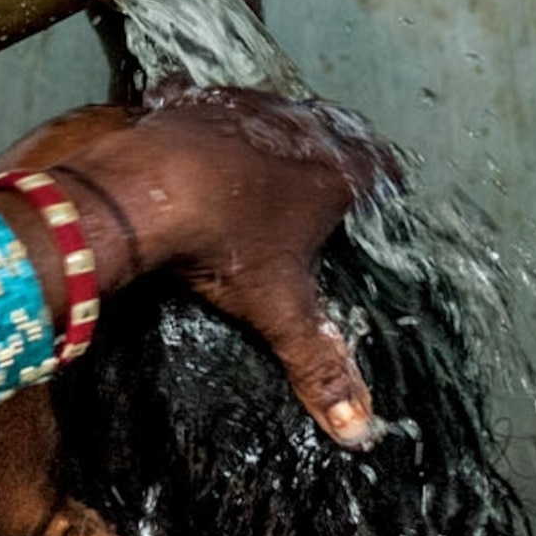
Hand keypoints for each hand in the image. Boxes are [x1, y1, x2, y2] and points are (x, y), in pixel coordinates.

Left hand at [34, 89, 391, 449]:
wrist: (146, 190)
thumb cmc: (225, 246)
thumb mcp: (278, 310)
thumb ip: (320, 366)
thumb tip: (360, 435)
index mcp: (331, 173)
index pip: (379, 167)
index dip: (386, 179)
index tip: (390, 187)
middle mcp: (296, 128)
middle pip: (333, 130)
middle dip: (339, 147)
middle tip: (342, 163)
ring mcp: (244, 108)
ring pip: (277, 110)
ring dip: (280, 127)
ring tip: (278, 148)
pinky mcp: (194, 101)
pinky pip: (211, 100)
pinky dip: (209, 112)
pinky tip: (198, 124)